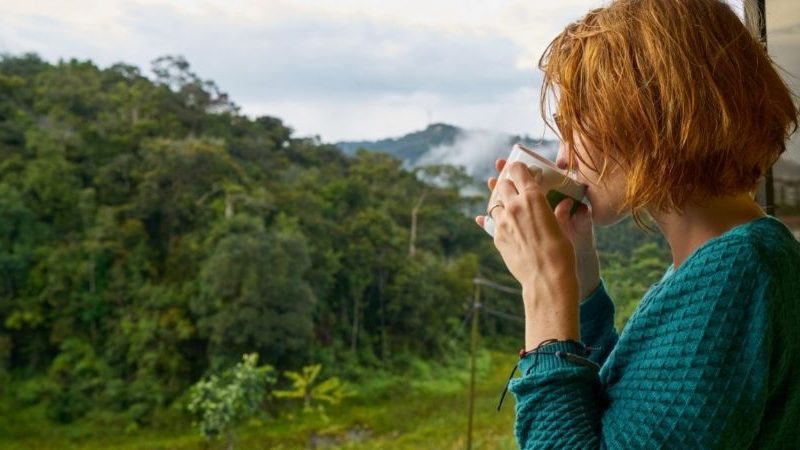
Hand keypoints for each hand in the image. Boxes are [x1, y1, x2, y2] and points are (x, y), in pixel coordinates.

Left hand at [476, 159, 600, 300]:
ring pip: (495, 203)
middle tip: (515, 188)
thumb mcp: (563, 227)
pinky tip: (504, 223)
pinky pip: (492, 222)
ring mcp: (502, 221)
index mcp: (533, 197)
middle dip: (508, 184)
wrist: (546, 279)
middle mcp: (514, 205)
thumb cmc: (561, 252)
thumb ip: (559, 213)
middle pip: (502, 184)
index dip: (518, 167)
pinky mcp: (496, 237)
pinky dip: (498, 220)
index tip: (520, 169)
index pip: (518, 170)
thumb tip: (565, 204)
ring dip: (502, 203)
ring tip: (510, 208)